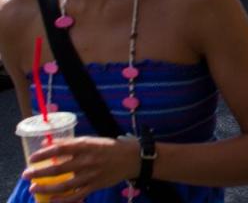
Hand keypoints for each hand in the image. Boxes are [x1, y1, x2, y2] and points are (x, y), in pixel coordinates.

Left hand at [25, 135, 139, 201]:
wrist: (132, 158)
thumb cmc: (110, 147)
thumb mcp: (92, 140)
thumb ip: (72, 143)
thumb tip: (49, 144)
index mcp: (87, 145)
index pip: (60, 149)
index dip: (44, 154)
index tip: (31, 158)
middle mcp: (87, 160)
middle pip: (58, 168)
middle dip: (39, 172)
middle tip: (26, 174)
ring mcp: (91, 174)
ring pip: (64, 184)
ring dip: (46, 187)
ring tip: (34, 188)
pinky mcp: (96, 186)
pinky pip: (76, 195)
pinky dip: (63, 199)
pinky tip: (52, 199)